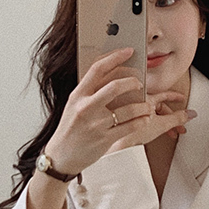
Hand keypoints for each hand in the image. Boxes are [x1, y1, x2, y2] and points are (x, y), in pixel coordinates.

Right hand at [32, 52, 156, 185]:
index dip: (115, 57)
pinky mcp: (105, 139)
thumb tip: (112, 76)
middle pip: (115, 87)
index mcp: (78, 95)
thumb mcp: (74, 105)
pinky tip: (144, 118)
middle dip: (132, 82)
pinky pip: (129, 126)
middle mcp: (86, 108)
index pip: (98, 69)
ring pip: (127, 109)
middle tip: (139, 83)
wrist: (61, 157)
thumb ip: (90, 91)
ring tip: (147, 105)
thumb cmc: (70, 130)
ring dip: (142, 106)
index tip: (128, 51)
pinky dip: (141, 121)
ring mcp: (96, 124)